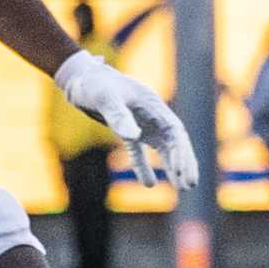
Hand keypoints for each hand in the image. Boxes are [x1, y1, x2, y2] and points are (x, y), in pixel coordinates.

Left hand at [55, 50, 199, 189]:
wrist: (79, 78)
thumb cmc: (94, 84)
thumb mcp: (105, 98)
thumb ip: (119, 116)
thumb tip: (134, 136)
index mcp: (152, 104)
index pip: (174, 130)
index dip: (180, 151)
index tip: (179, 171)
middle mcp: (152, 114)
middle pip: (175, 141)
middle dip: (184, 162)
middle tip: (190, 185)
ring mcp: (141, 123)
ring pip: (163, 148)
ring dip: (173, 166)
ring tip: (184, 188)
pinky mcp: (128, 130)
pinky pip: (140, 151)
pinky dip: (145, 166)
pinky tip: (149, 184)